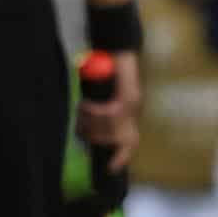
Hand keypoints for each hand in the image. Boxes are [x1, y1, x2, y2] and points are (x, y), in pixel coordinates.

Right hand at [77, 51, 141, 172]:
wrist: (118, 46)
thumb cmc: (107, 70)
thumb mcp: (103, 94)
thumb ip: (99, 112)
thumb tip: (85, 132)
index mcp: (130, 113)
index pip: (130, 142)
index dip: (121, 158)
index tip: (110, 170)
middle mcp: (135, 110)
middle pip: (121, 141)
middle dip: (98, 139)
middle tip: (82, 128)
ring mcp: (134, 103)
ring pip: (111, 129)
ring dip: (91, 124)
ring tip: (81, 111)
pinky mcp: (129, 95)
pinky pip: (109, 114)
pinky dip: (93, 112)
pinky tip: (84, 104)